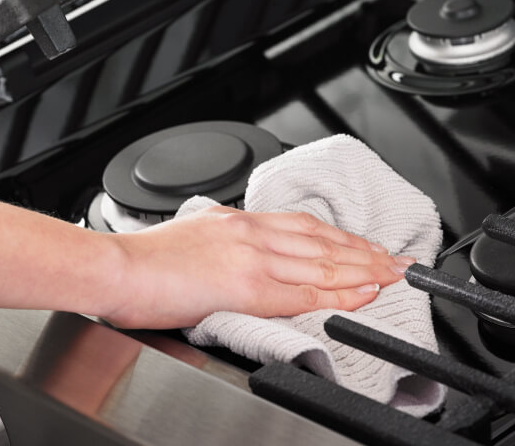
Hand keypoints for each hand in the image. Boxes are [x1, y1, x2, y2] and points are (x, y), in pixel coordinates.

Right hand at [103, 206, 413, 328]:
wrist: (117, 268)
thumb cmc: (145, 258)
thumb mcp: (194, 234)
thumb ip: (226, 240)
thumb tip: (244, 251)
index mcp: (238, 220)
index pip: (304, 227)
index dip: (341, 238)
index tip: (365, 246)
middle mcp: (251, 232)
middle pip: (323, 241)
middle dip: (365, 251)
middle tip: (396, 260)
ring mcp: (252, 256)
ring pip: (322, 263)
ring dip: (364, 268)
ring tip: (393, 275)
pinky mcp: (246, 285)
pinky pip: (304, 291)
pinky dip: (339, 292)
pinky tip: (362, 292)